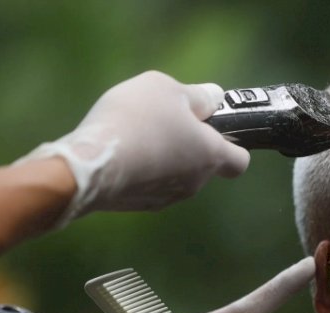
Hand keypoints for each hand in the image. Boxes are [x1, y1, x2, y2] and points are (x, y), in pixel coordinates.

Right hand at [15, 71, 249, 225]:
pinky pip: (148, 184)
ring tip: (135, 133)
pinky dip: (141, 170)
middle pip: (202, 164)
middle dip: (189, 144)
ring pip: (174, 174)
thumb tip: (214, 100)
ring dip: (163, 156)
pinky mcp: (139, 206)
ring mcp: (167, 198)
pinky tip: (119, 152)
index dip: (233, 144)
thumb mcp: (167, 89)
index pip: (239, 161)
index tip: (215, 129)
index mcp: (210, 155)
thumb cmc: (136, 119)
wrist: (89, 164)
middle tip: (163, 120)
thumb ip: (197, 96)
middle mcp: (195, 183)